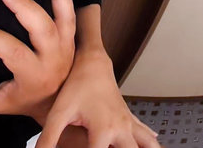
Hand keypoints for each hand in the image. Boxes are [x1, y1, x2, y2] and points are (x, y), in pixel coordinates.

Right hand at [0, 0, 75, 121]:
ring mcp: (66, 47)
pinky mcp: (70, 38)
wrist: (57, 106)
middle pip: (44, 31)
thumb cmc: (22, 100)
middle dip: (25, 8)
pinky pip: (70, 15)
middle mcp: (53, 60)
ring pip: (64, 19)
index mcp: (34, 76)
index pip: (14, 52)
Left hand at [35, 50, 160, 147]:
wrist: (92, 63)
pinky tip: (154, 142)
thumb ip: (48, 137)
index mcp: (103, 131)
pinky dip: (149, 144)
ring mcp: (129, 125)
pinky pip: (146, 136)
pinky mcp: (130, 119)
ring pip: (149, 146)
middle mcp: (121, 130)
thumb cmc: (76, 86)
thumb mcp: (58, 112)